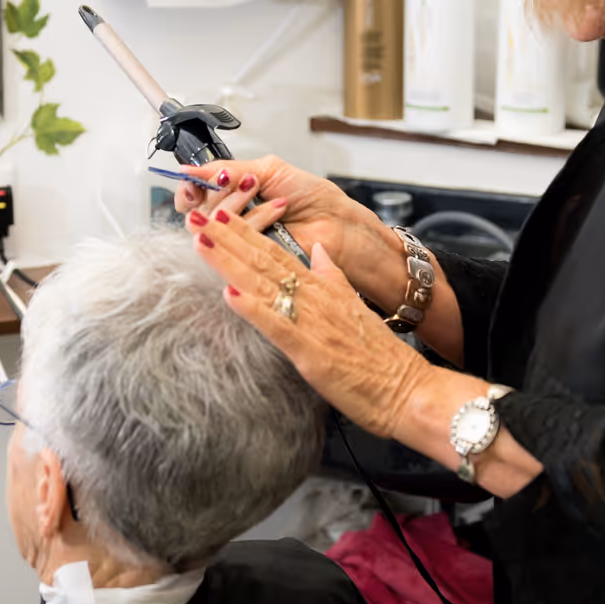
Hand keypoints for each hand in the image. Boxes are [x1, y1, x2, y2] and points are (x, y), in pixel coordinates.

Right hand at [174, 157, 389, 291]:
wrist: (336, 221)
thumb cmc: (310, 197)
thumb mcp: (267, 170)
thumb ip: (226, 170)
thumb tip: (189, 169)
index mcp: (231, 197)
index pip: (192, 197)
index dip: (188, 189)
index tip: (193, 182)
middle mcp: (231, 222)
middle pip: (198, 211)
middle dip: (220, 192)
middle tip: (245, 183)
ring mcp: (239, 242)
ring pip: (214, 227)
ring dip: (238, 204)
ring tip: (263, 193)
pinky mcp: (249, 260)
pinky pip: (235, 243)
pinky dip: (256, 221)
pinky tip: (277, 213)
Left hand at [192, 193, 546, 497]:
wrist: (409, 390)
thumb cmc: (381, 359)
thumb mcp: (355, 306)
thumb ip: (334, 277)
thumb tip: (319, 252)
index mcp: (324, 289)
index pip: (278, 253)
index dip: (246, 233)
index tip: (219, 213)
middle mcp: (316, 299)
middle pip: (264, 262)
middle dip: (228, 238)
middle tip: (195, 216)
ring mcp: (313, 324)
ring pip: (265, 286)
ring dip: (231, 262)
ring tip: (202, 241)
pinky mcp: (312, 353)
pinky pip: (278, 327)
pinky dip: (254, 310)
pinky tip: (229, 294)